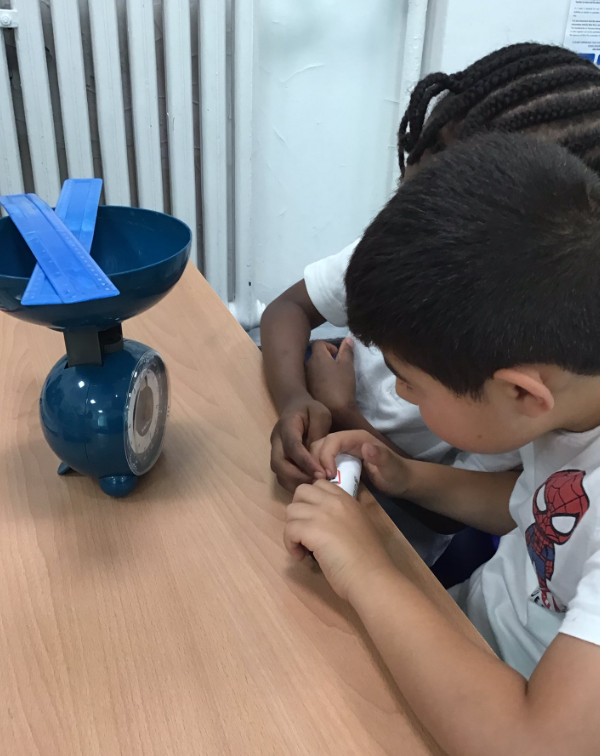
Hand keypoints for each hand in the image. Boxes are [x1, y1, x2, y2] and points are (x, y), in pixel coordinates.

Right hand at [270, 394, 331, 491]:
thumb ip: (319, 433)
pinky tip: (309, 486)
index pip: (292, 447)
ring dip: (295, 482)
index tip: (321, 474)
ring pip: (278, 472)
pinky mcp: (279, 459)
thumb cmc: (310, 410)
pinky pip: (282, 476)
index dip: (305, 462)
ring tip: (314, 487)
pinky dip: (294, 483)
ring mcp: (275, 451)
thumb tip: (318, 457)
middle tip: (317, 483)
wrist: (295, 407)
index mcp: (286, 426)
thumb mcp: (320, 414)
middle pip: (279, 464)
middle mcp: (276, 440)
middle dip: (297, 476)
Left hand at [284, 480, 394, 600]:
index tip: (314, 519)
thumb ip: (341, 517)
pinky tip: (302, 557)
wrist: (371, 576)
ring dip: (293, 529)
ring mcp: (322, 514)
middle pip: (301, 491)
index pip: (320, 484)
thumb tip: (322, 523)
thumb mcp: (358, 526)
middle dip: (298, 510)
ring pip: (291, 510)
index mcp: (347, 499)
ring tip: (304, 546)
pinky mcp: (312, 530)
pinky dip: (291, 545)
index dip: (311, 500)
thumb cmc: (368, 559)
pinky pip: (289, 529)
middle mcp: (333, 501)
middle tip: (306, 530)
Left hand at [306, 339, 356, 419]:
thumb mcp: (348, 366)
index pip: (319, 343)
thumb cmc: (342, 385)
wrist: (334, 411)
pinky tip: (326, 389)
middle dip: (325, 358)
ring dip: (320, 370)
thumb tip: (348, 338)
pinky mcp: (305, 390)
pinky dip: (317, 380)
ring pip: (312, 368)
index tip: (337, 355)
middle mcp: (307, 365)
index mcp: (317, 356)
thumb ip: (347, 351)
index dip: (329, 346)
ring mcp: (305, 378)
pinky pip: (310, 380)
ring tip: (332, 379)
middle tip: (336, 367)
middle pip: (315, 355)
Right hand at [311, 431, 412, 498]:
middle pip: (321, 443)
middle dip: (315, 460)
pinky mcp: (340, 459)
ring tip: (316, 482)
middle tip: (317, 480)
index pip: (333, 440)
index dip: (326, 455)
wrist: (402, 481)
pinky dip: (316, 469)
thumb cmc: (398, 475)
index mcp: (357, 438)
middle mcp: (347, 440)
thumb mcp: (392, 468)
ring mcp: (342, 450)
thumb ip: (381, 457)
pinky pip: (321, 460)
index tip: (327, 475)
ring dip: (313, 465)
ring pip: (318, 451)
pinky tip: (318, 483)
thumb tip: (366, 447)